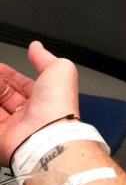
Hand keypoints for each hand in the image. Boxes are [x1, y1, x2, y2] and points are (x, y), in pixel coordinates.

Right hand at [0, 41, 78, 163]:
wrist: (48, 134)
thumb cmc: (58, 105)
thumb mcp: (60, 70)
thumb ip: (45, 58)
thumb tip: (37, 47)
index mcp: (45, 98)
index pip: (22, 84)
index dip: (9, 74)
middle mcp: (30, 113)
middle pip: (6, 95)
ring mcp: (15, 127)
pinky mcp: (1, 137)